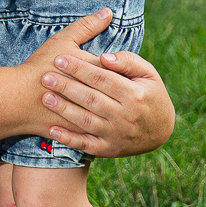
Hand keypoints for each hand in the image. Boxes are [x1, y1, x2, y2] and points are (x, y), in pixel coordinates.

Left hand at [17, 11, 174, 157]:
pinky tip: (51, 130)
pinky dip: (68, 139)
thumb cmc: (150, 94)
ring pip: (85, 121)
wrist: (161, 131)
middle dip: (66, 87)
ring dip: (63, 110)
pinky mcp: (109, 149)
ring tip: (45, 97)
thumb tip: (103, 57)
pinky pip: (86, 145)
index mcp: (134, 94)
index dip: (79, 68)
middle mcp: (125, 116)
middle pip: (90, 99)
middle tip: (45, 76)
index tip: (60, 59)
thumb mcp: (148, 74)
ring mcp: (116, 135)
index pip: (102, 78)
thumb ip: (128, 61)